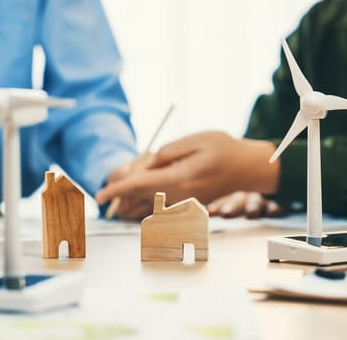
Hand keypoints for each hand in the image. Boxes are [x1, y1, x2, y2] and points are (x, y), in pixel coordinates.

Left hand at [96, 131, 279, 219]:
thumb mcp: (195, 140)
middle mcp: (180, 195)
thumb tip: (148, 165)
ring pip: (148, 207)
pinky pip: (159, 207)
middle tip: (106, 195)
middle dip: (119, 198)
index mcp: (179, 178)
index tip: (99, 195)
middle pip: (139, 199)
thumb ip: (168, 152)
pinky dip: (144, 204)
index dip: (116, 189)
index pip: (140, 185)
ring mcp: (184, 202)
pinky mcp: (187, 204)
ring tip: (117, 201)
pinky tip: (137, 202)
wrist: (248, 168)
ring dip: (129, 204)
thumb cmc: (224, 149)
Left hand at [207, 191, 285, 218]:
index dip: (217, 206)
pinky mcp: (274, 208)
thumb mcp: (228, 219)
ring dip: (252, 206)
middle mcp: (245, 200)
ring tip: (250, 213)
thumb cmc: (241, 218)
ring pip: (256, 202)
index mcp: (232, 202)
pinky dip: (274, 208)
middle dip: (232, 206)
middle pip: (238, 200)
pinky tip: (271, 213)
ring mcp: (260, 203)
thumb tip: (197, 226)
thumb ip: (215, 221)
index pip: (223, 203)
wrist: (266, 214)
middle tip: (226, 213)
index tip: (211, 212)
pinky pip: (275, 206)